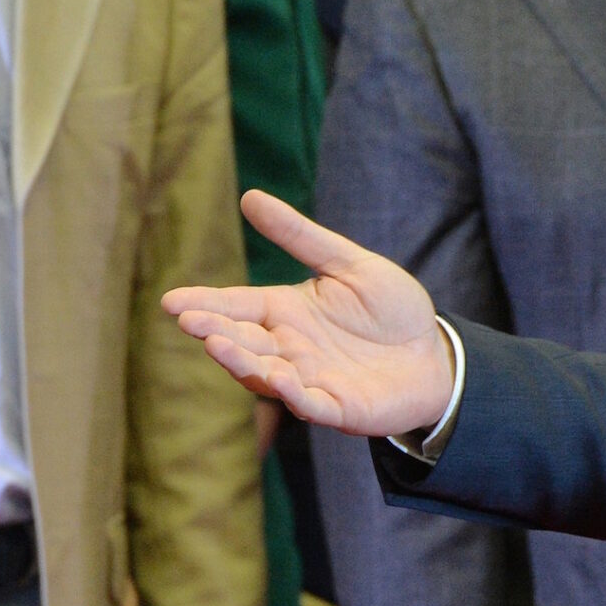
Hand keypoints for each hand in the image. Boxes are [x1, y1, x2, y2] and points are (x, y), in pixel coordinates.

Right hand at [164, 191, 454, 436]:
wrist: (435, 354)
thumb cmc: (391, 309)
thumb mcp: (349, 263)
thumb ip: (301, 236)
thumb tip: (249, 197)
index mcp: (286, 312)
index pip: (237, 306)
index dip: (205, 304)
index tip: (170, 301)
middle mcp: (290, 348)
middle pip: (244, 340)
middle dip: (215, 331)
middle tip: (190, 320)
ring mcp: (310, 380)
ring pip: (265, 374)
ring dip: (241, 361)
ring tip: (217, 343)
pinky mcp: (338, 407)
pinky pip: (310, 402)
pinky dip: (292, 392)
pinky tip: (278, 376)